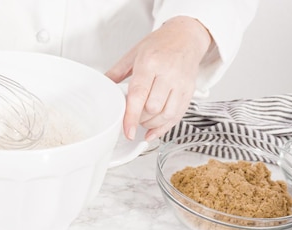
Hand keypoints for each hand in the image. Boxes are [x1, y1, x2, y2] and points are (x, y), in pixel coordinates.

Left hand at [105, 16, 211, 140]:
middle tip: (134, 115)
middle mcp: (168, 73)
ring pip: (166, 114)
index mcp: (150, 63)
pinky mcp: (189, 90)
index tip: (127, 131)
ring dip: (152, 123)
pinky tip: (154, 130)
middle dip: (140, 118)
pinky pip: (178, 115)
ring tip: (144, 119)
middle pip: (153, 108)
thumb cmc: (159, 44)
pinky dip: (165, 126)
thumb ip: (116, 72)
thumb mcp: (134, 53)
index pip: (139, 94)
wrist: (186, 36)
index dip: (132, 116)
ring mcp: (181, 83)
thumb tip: (102, 87)